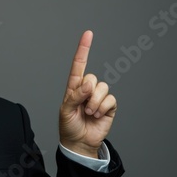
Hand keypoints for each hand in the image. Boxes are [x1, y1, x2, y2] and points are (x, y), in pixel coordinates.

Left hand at [59, 30, 116, 157]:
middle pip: (92, 77)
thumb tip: (89, 84)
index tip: (88, 34)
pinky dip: (103, 108)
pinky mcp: (109, 106)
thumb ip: (75, 96)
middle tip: (82, 106)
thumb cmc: (69, 125)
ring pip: (103, 88)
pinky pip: (110, 99)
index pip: (79, 65)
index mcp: (74, 87)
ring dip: (95, 102)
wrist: (79, 142)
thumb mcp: (65, 110)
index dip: (84, 49)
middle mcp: (87, 89)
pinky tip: (97, 115)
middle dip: (87, 92)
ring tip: (89, 113)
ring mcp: (98, 97)